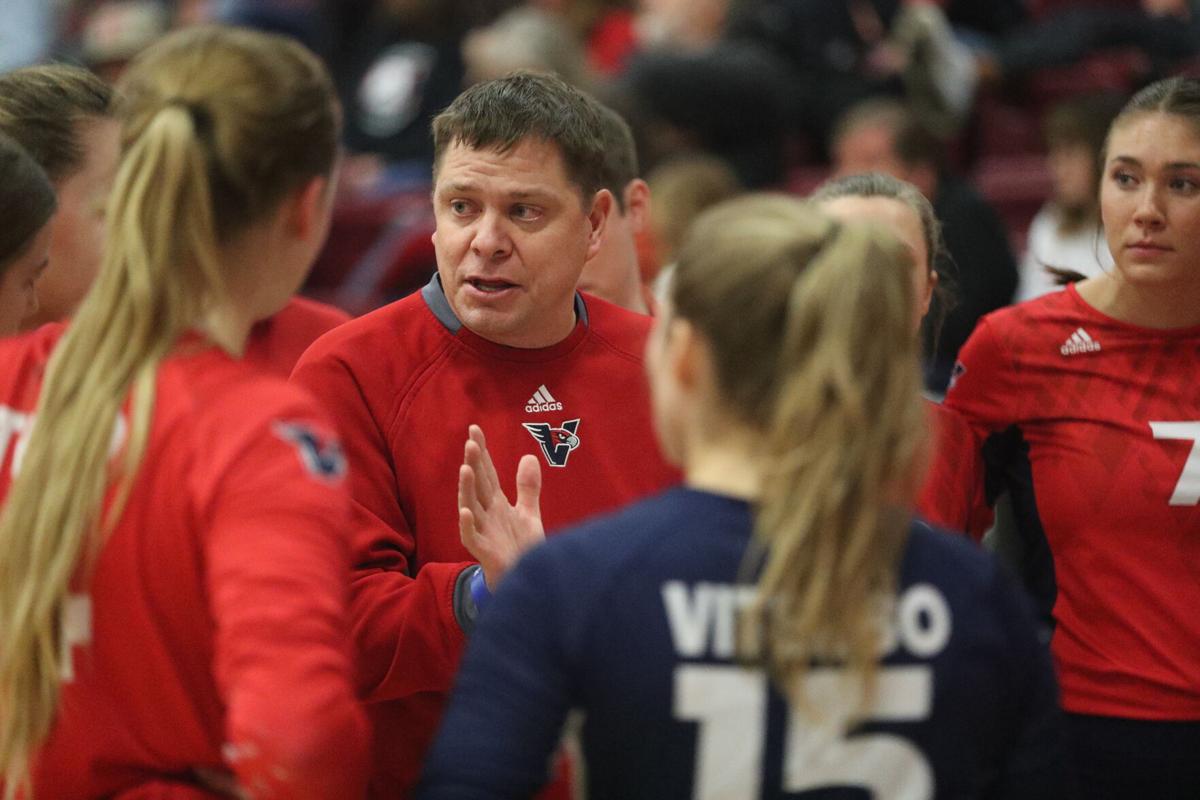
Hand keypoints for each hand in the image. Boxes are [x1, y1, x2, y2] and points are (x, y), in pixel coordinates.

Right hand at [458, 425, 543, 588]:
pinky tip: (464, 511)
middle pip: (478, 485)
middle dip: (474, 464)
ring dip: (466, 489)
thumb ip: (527, 487)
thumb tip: (528, 456)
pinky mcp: (483, 551)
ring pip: (470, 506)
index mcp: (496, 504)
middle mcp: (486, 514)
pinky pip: (470, 536)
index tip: (475, 430)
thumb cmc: (521, 548)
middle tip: (471, 441)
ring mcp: (483, 532)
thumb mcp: (528, 513)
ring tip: (465, 468)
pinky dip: (466, 524)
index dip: (482, 452)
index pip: (487, 472)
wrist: (521, 581)